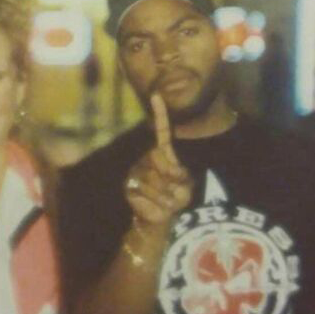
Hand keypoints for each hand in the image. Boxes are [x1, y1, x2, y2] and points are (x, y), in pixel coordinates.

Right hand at [125, 93, 192, 231]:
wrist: (162, 218)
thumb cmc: (176, 197)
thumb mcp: (185, 185)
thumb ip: (180, 176)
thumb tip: (170, 173)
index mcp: (162, 154)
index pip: (162, 131)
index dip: (160, 113)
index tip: (157, 95)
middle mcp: (146, 158)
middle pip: (160, 161)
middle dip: (173, 179)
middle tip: (176, 192)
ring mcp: (135, 171)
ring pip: (155, 181)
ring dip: (167, 197)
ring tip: (168, 201)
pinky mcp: (129, 186)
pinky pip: (146, 193)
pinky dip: (158, 205)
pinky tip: (157, 207)